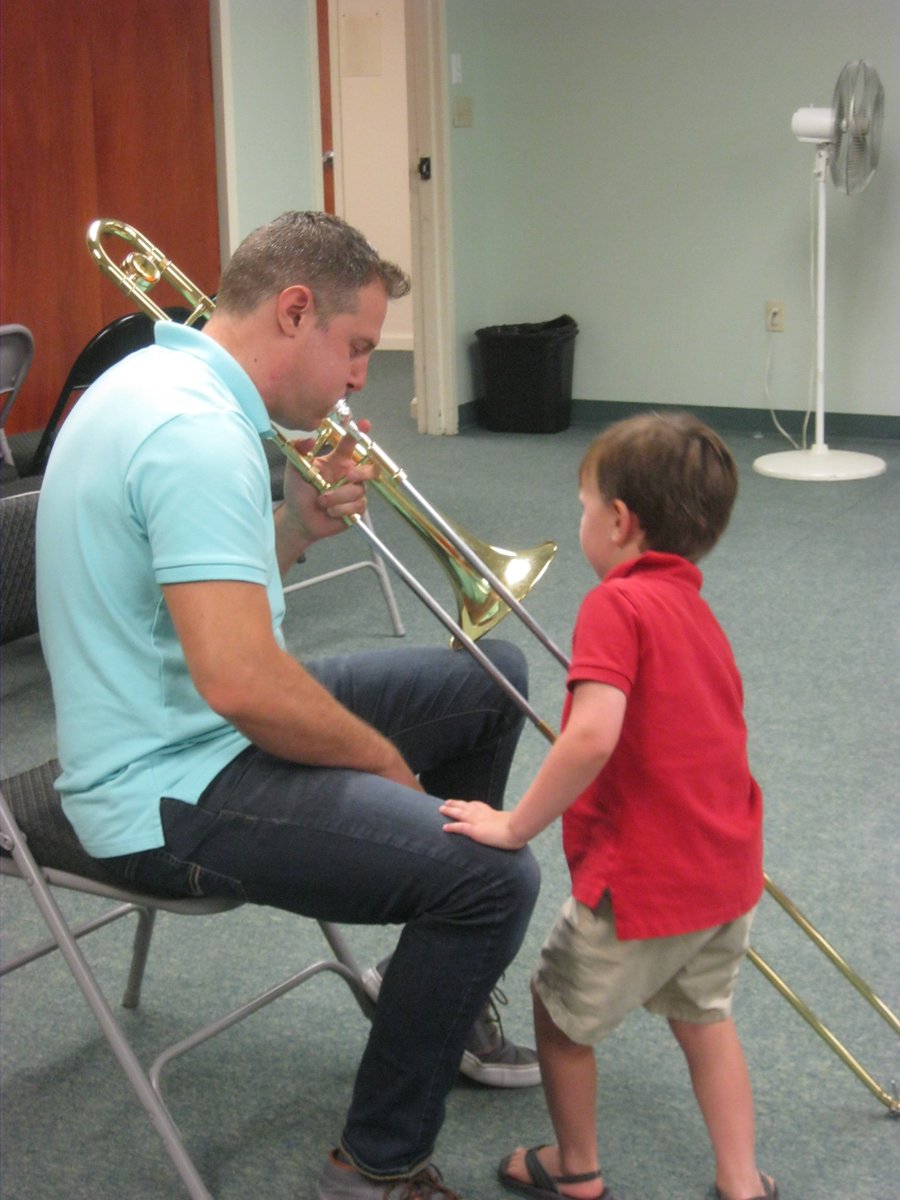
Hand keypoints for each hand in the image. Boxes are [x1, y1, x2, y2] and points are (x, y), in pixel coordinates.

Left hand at [281, 420, 376, 544]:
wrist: (299, 518)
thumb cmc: (298, 492)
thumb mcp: (294, 469)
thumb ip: (298, 451)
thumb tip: (309, 439)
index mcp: (337, 462)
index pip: (350, 444)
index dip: (358, 433)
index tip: (364, 423)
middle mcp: (349, 475)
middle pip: (370, 469)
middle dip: (362, 472)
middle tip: (348, 476)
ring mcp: (354, 492)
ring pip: (358, 491)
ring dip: (338, 497)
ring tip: (322, 501)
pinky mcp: (356, 509)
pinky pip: (357, 506)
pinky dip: (341, 509)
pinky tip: (330, 511)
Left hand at [440, 799, 525, 849]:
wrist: (518, 829)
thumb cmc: (519, 828)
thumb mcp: (512, 823)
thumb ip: (508, 824)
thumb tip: (511, 827)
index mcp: (491, 813)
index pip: (477, 806)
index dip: (469, 804)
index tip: (463, 802)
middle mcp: (483, 815)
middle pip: (466, 806)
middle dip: (455, 804)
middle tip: (446, 802)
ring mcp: (478, 822)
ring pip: (460, 814)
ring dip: (450, 811)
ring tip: (441, 809)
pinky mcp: (475, 831)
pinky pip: (460, 827)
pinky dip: (452, 827)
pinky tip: (444, 828)